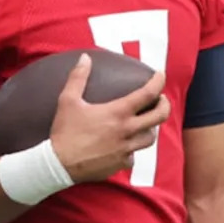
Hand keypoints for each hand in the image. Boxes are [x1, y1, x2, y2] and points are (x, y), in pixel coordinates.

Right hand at [49, 53, 170, 182]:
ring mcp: (125, 149)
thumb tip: (85, 58)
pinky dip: (132, 149)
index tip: (160, 74)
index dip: (158, 81)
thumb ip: (78, 77)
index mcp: (117, 113)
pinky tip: (124, 146)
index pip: (147, 94)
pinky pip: (133, 156)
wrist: (58, 165)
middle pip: (159, 117)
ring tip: (144, 122)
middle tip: (160, 100)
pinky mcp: (120, 164)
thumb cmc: (64, 131)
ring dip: (150, 128)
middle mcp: (126, 131)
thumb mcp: (68, 100)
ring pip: (150, 138)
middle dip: (165, 105)